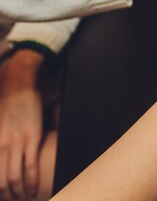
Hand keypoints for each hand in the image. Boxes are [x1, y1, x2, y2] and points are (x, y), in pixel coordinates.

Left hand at [0, 50, 43, 200]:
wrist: (17, 84)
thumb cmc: (5, 103)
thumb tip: (2, 153)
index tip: (4, 196)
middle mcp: (0, 146)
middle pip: (1, 181)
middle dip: (9, 195)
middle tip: (15, 200)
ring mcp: (16, 142)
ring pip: (15, 177)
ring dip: (21, 192)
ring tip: (26, 198)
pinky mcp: (32, 138)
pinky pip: (31, 165)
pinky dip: (34, 180)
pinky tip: (36, 187)